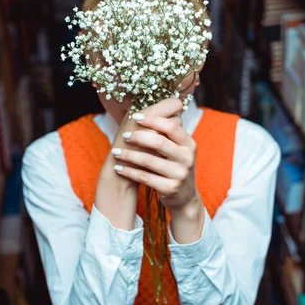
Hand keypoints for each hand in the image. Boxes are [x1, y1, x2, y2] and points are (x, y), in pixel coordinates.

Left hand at [112, 98, 204, 242]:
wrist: (183, 197)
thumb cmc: (173, 166)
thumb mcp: (177, 148)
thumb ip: (167, 131)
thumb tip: (146, 107)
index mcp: (189, 143)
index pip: (172, 126)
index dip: (153, 119)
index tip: (135, 116)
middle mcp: (187, 157)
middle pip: (160, 141)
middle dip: (138, 136)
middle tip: (124, 135)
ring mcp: (180, 174)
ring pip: (149, 160)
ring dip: (129, 155)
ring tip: (115, 152)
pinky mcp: (171, 189)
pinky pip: (145, 178)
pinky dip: (129, 171)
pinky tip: (118, 168)